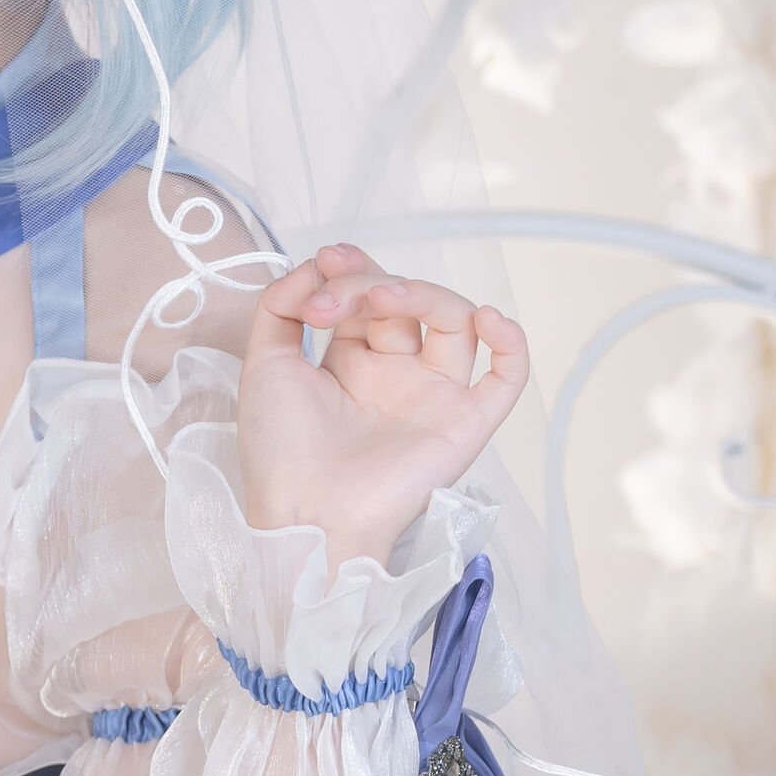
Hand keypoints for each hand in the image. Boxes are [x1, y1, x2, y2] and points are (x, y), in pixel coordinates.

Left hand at [237, 241, 528, 568]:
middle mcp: (395, 376)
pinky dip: (511, 342)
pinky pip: (507, 376)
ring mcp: (433, 397)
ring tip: (383, 301)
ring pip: (456, 323)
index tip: (328, 261)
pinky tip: (487, 319)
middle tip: (336, 299)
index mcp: (350, 364)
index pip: (368, 297)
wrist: (305, 514)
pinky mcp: (465, 424)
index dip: (354, 270)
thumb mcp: (264, 365)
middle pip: (408, 303)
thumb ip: (281, 307)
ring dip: (424, 295)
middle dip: (373, 282)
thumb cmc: (280, 454)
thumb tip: (315, 267)